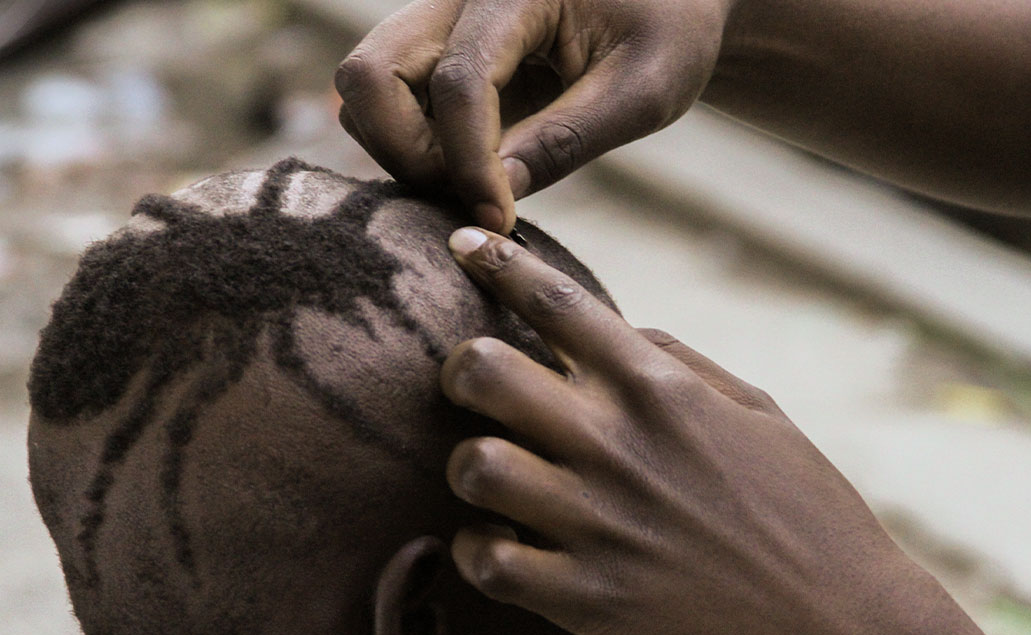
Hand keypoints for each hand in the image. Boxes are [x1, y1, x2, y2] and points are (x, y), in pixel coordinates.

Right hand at [334, 0, 730, 232]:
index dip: (470, 162)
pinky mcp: (434, 52)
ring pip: (363, 90)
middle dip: (407, 152)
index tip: (500, 217)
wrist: (667, 2)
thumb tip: (492, 199)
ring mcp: (437, 22)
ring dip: (402, 151)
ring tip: (474, 180)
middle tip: (470, 194)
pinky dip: (409, 145)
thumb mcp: (643, 91)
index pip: (460, 81)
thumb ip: (568, 140)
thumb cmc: (668, 34)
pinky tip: (470, 167)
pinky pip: (385, 102)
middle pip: (369, 74)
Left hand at [439, 226, 1030, 634]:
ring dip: (469, 466)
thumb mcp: (758, 413)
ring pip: (473, 464)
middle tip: (472, 388)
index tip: (463, 241)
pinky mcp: (586, 599)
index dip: (496, 259)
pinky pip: (486, 561)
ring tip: (492, 477)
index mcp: (661, 389)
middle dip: (461, 369)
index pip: (557, 300)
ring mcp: (597, 523)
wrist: (844, 629)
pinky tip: (501, 544)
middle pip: (483, 370)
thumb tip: (619, 331)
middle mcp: (618, 445)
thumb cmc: (807, 510)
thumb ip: (678, 363)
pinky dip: (478, 550)